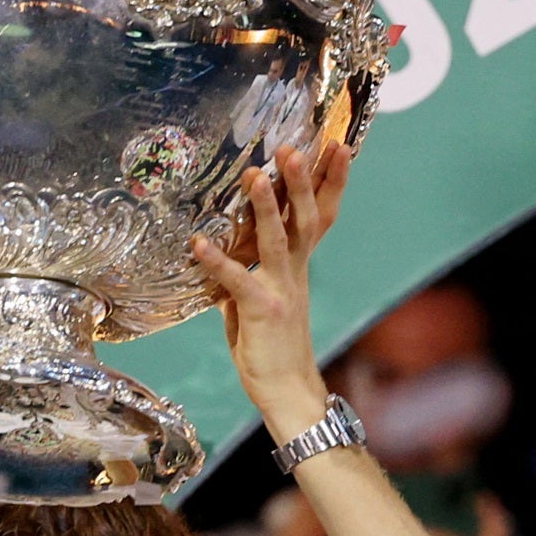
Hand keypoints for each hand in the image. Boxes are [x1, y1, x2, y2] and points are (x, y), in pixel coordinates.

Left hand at [189, 145, 350, 442]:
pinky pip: (239, 282)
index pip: (320, 214)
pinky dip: (218, 262)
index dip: (330, 181)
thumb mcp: (258, 298)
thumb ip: (243, 269)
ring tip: (256, 175)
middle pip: (306, 218)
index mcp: (298, 265)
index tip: (336, 144)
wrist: (287, 390)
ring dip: (266, 207)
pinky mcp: (263, 311)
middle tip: (296, 146)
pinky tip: (199, 243)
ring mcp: (281, 290)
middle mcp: (295, 272)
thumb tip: (218, 247)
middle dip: (304, 181)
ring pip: (279, 240)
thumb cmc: (272, 345)